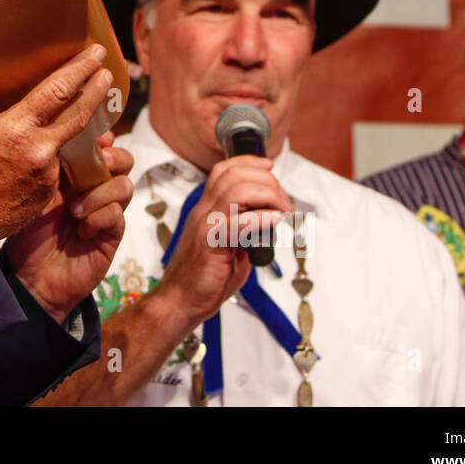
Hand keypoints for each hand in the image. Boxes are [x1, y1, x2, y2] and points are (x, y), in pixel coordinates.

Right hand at [0, 41, 112, 245]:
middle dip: (96, 91)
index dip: (80, 69)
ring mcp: (47, 176)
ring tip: (78, 108)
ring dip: (74, 126)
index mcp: (18, 129)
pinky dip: (53, 154)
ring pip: (67, 143)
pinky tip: (46, 147)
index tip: (97, 53)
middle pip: (79, 114)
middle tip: (107, 70)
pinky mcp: (46, 194)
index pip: (59, 91)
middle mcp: (40, 151)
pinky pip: (56, 168)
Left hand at [3, 132, 133, 321]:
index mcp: (75, 173)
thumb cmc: (27, 234)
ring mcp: (105, 211)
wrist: (31, 278)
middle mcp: (94, 188)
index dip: (102, 137)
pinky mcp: (112, 234)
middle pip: (123, 160)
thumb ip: (54, 167)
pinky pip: (118, 215)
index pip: (100, 145)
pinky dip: (99, 217)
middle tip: (94, 167)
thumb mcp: (36, 193)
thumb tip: (67, 136)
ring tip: (75, 211)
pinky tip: (81, 230)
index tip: (96, 135)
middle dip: (112, 159)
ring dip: (99, 194)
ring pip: (124, 186)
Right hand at [151, 155, 291, 341]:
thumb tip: (269, 221)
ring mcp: (206, 225)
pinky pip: (238, 223)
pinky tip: (275, 222)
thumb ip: (245, 230)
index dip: (249, 162)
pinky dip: (262, 219)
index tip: (269, 167)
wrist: (180, 300)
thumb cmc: (204, 277)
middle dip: (267, 181)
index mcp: (207, 208)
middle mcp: (204, 211)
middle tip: (284, 202)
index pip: (224, 170)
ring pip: (237, 192)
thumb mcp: (228, 245)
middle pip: (235, 175)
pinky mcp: (210, 244)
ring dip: (268, 196)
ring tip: (282, 211)